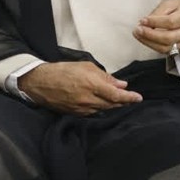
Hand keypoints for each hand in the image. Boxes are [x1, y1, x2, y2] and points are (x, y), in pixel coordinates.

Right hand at [17, 61, 142, 115]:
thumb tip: (120, 84)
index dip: (129, 98)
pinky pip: (94, 112)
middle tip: (130, 97)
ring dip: (113, 105)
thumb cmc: (63, 70)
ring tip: (118, 99)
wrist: (41, 82)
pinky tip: (102, 102)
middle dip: (123, 101)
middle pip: (112, 104)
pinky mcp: (76, 114)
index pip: (116, 96)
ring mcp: (82, 109)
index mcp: (92, 85)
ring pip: (104, 109)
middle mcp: (89, 99)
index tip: (138, 98)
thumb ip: (104, 76)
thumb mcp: (85, 66)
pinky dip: (101, 107)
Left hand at [133, 0, 179, 53]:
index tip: (142, 20)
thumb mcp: (172, 3)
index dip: (154, 22)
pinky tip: (146, 40)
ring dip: (149, 42)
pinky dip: (154, 46)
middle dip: (150, 35)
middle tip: (137, 30)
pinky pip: (166, 51)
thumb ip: (159, 11)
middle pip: (168, 37)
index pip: (170, 22)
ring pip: (166, 47)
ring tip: (138, 35)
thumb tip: (146, 21)